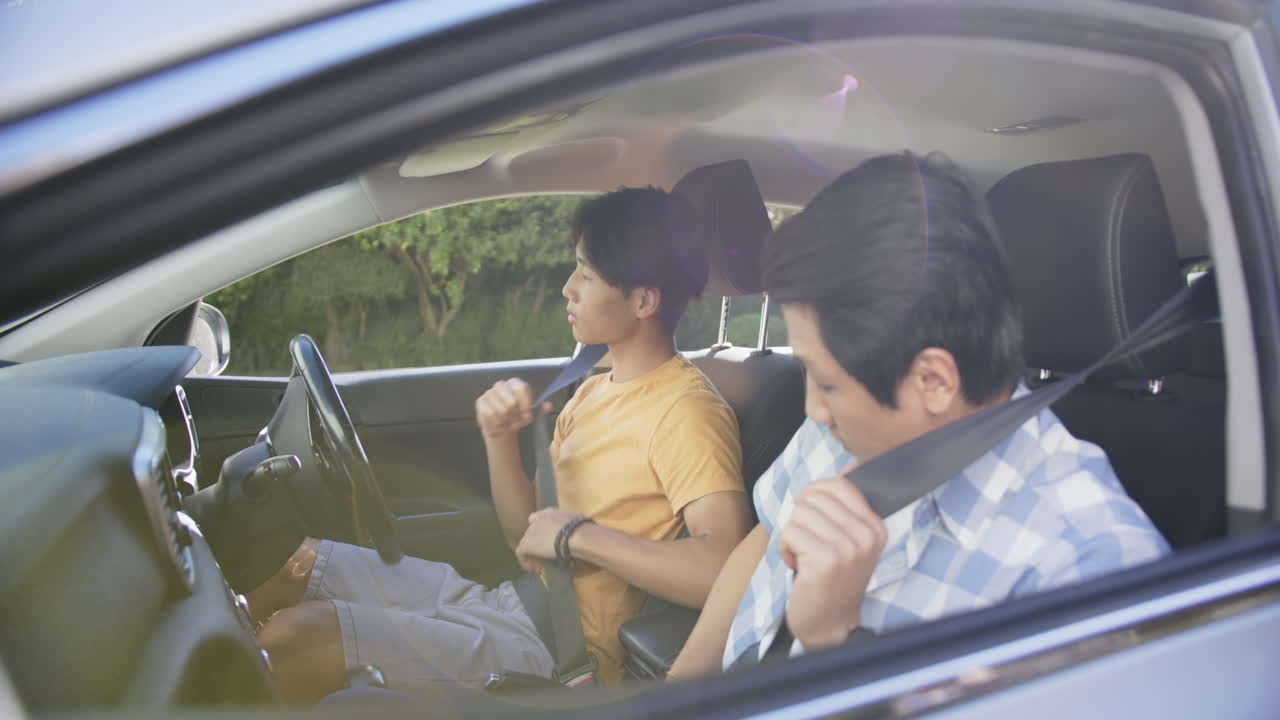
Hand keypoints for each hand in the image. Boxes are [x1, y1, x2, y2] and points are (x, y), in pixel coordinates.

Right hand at [474, 378, 550, 439]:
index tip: (527, 418)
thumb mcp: (531, 415)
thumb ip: (541, 409)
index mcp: (515, 384)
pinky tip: (497, 426)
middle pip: (511, 402)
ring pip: (500, 411)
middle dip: (515, 418)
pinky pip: (489, 415)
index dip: (525, 405)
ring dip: (505, 423)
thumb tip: (548, 405)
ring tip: (506, 425)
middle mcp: (501, 385)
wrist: (501, 427)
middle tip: (516, 424)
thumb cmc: (517, 419)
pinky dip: (495, 424)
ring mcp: (489, 393)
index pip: (521, 389)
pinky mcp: (480, 401)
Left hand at [514, 507, 580, 571]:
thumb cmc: (583, 529)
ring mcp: (531, 531)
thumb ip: (572, 525)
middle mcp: (538, 520)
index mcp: (549, 513)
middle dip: (536, 546)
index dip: (538, 531)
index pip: (536, 518)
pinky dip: (526, 562)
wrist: (576, 535)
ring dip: (532, 555)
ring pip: (525, 544)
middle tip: (544, 557)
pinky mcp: (527, 544)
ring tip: (540, 566)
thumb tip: (581, 530)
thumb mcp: (578, 521)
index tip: (544, 541)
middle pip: (530, 533)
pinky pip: (521, 554)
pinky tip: (534, 569)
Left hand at [779, 463, 885, 650]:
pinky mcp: (827, 561)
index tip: (814, 521)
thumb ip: (848, 504)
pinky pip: (790, 532)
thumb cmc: (832, 579)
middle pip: (813, 497)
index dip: (814, 497)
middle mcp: (867, 535)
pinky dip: (786, 549)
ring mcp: (849, 548)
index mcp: (876, 526)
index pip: (839, 484)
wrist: (830, 626)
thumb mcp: (850, 539)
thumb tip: (852, 464)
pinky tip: (798, 567)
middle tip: (809, 545)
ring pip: (798, 514)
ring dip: (792, 536)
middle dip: (800, 519)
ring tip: (805, 557)